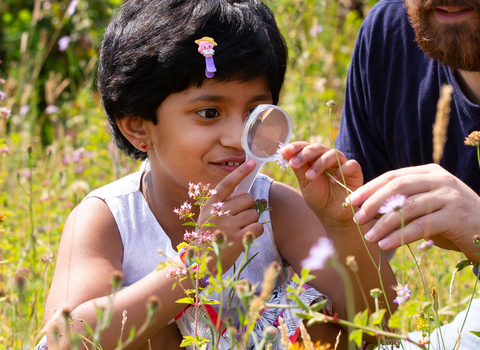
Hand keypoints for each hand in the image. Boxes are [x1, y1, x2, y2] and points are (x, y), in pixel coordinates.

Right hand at [199, 159, 263, 270]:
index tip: (252, 162)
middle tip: (240, 218)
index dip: (240, 172)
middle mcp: (218, 213)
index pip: (227, 183)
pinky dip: (255, 231)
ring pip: (254, 213)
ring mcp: (228, 226)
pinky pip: (258, 227)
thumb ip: (223, 204)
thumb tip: (244, 193)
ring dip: (251, 221)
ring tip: (239, 230)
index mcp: (210, 205)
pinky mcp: (237, 239)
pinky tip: (245, 237)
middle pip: (247, 199)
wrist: (201, 263)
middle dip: (248, 207)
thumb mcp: (208, 218)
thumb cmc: (207, 238)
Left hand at [281, 142, 362, 225]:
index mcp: (316, 158)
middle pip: (319, 148)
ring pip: (333, 154)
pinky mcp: (355, 172)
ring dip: (320, 164)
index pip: (307, 146)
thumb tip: (283, 151)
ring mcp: (342, 163)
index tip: (285, 151)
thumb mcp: (304, 182)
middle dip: (305, 154)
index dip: (296, 147)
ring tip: (310, 177)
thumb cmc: (318, 197)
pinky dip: (341, 170)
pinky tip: (333, 180)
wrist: (332, 215)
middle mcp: (329, 158)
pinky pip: (351, 165)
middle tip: (294, 164)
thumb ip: (297, 167)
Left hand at [347, 164, 479, 261]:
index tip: (350, 201)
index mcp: (429, 172)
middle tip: (356, 218)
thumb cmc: (451, 221)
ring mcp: (450, 195)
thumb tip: (365, 209)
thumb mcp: (426, 205)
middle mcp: (440, 179)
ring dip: (384, 223)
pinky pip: (421, 226)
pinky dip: (399, 236)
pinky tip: (384, 245)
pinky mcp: (456, 216)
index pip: (392, 176)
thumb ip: (403, 202)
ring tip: (368, 237)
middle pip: (398, 187)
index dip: (369, 188)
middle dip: (373, 202)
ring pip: (408, 207)